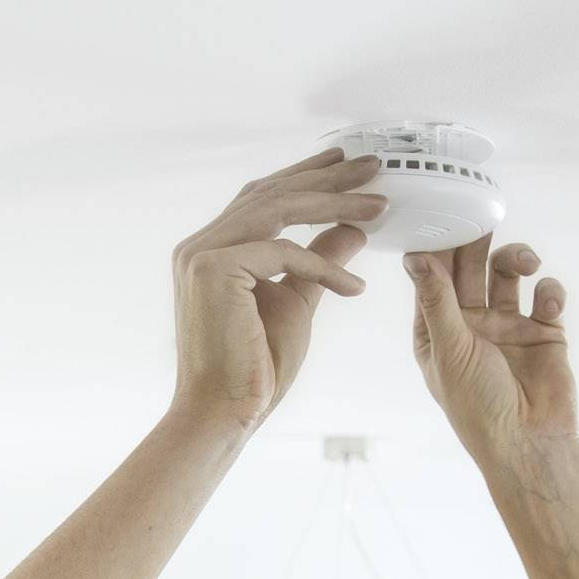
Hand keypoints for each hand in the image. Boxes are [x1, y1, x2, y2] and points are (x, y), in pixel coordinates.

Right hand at [168, 147, 386, 434]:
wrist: (224, 414)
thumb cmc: (254, 369)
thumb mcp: (297, 303)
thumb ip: (318, 262)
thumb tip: (353, 230)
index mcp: (211, 250)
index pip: (262, 198)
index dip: (306, 177)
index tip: (347, 164)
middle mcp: (199, 245)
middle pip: (271, 194)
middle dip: (326, 178)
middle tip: (373, 166)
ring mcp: (201, 254)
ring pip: (278, 210)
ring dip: (333, 204)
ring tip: (379, 206)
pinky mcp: (214, 270)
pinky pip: (282, 253)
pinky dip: (323, 267)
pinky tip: (355, 287)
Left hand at [406, 235, 576, 460]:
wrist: (530, 442)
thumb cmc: (478, 405)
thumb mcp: (450, 349)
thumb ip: (436, 300)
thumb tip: (413, 256)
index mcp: (438, 330)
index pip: (433, 279)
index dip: (436, 248)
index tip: (440, 215)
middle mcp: (471, 324)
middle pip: (471, 268)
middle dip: (475, 242)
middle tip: (481, 217)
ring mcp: (508, 325)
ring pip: (509, 273)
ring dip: (516, 258)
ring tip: (524, 262)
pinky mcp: (544, 330)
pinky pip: (546, 294)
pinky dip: (549, 290)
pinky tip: (548, 303)